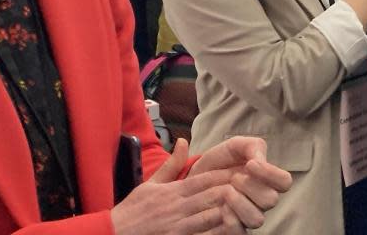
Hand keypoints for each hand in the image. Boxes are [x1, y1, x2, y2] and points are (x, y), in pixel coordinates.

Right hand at [111, 139, 267, 234]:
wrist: (114, 234)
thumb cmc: (134, 210)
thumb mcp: (151, 184)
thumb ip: (171, 164)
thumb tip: (183, 141)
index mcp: (173, 191)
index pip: (204, 179)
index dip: (225, 175)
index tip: (242, 171)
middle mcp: (177, 206)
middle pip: (211, 195)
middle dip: (233, 190)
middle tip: (252, 186)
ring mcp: (178, 226)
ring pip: (210, 216)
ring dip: (229, 211)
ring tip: (247, 206)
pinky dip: (216, 232)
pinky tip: (230, 228)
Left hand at [189, 137, 292, 225]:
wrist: (195, 179)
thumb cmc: (220, 162)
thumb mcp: (235, 146)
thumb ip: (252, 146)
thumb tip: (260, 160)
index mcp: (266, 180)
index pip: (284, 182)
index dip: (271, 173)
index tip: (250, 164)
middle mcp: (260, 201)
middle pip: (271, 200)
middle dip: (250, 185)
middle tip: (234, 178)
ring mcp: (247, 217)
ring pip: (257, 219)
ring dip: (240, 203)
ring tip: (226, 193)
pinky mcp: (233, 229)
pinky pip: (240, 233)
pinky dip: (231, 220)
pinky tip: (222, 208)